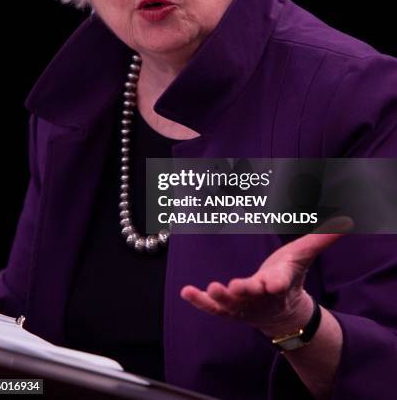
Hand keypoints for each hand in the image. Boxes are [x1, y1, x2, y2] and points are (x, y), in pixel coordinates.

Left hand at [180, 217, 352, 336]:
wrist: (282, 312)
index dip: (275, 282)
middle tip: (234, 286)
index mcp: (280, 283)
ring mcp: (243, 305)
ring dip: (220, 298)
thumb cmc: (289, 276)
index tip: (272, 282)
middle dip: (245, 291)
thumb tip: (345, 221)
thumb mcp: (303, 255)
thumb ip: (320, 239)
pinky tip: (186, 292)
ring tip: (212, 288)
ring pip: (231, 304)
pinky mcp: (229, 309)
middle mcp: (261, 297)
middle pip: (253, 295)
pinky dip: (200, 302)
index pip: (279, 282)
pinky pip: (213, 308)